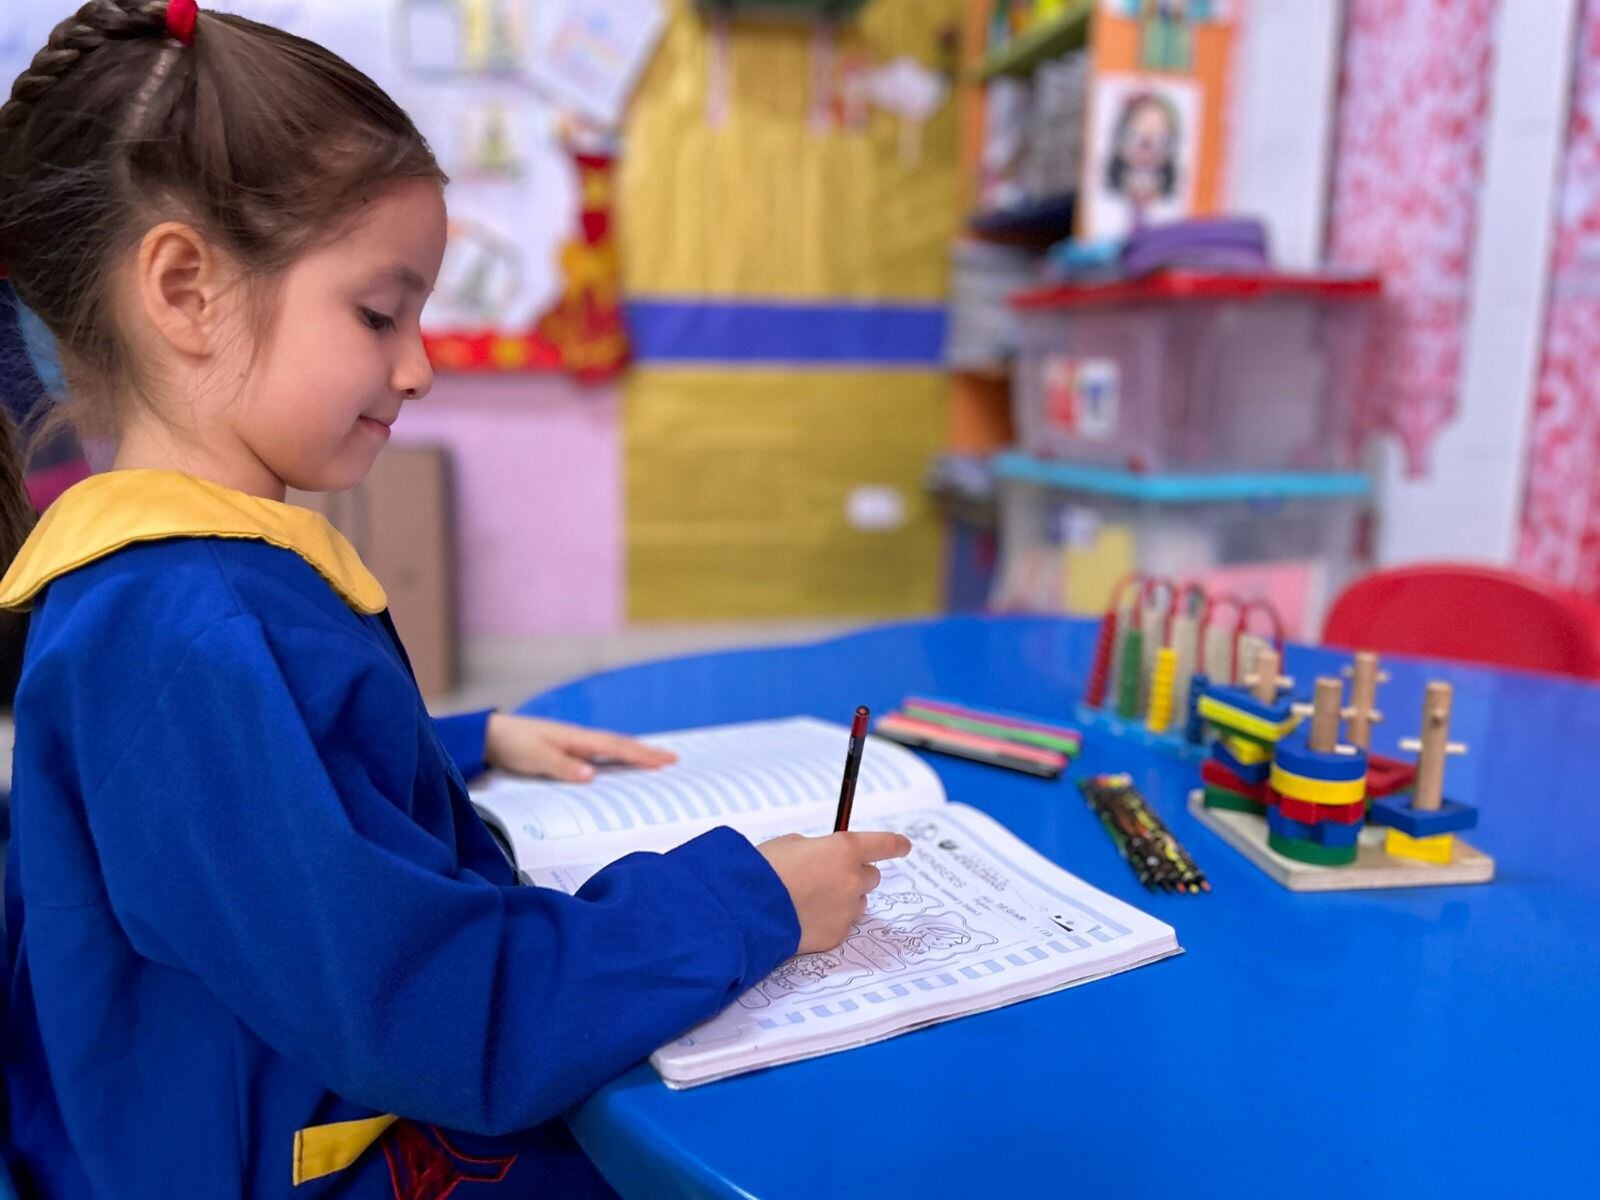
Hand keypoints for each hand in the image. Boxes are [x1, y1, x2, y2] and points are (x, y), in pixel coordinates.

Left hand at [484, 714, 676, 782]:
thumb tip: (592, 775)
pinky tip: (616, 763)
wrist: (488, 735)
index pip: (616, 747)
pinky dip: (614, 758)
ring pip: (610, 749)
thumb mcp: (535, 758)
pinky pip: (597, 754)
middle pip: (619, 745)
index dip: (641, 755)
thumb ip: (563, 767)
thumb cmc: (512, 744)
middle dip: (645, 752)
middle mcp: (578, 739)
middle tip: (672, 759)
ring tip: (653, 760)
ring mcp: (572, 744)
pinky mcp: (564, 751)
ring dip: (632, 753)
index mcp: (576, 739)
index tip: (665, 760)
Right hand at [759, 832, 912, 953]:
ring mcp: (847, 910)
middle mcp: (853, 880)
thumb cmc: (764, 870)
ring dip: (843, 898)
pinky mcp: (836, 935)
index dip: (895, 844)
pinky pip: (841, 923)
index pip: (884, 844)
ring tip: (811, 898)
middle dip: (856, 873)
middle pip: (871, 876)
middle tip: (831, 875)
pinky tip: (804, 917)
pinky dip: (829, 919)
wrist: (748, 909)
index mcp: (845, 850)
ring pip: (856, 901)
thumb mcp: (790, 844)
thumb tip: (821, 857)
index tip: (903, 846)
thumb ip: (816, 848)